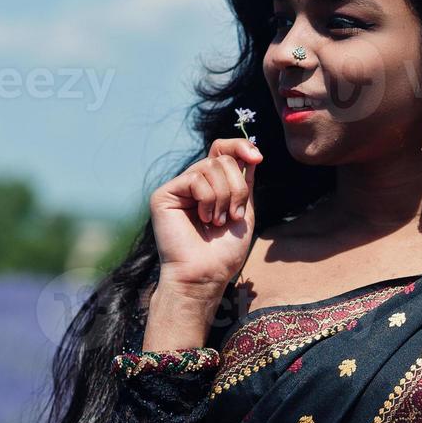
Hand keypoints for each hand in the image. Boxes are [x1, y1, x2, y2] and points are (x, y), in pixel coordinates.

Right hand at [150, 137, 261, 296]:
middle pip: (222, 158)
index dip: (241, 147)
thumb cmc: (224, 252)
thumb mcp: (244, 211)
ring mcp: (178, 188)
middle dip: (237, 187)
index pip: (222, 151)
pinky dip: (208, 200)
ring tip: (217, 222)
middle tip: (233, 215)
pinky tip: (203, 220)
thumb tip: (250, 152)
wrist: (205, 275)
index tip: (257, 158)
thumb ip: (245, 182)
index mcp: (211, 186)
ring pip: (211, 167)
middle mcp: (193, 183)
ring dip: (224, 197)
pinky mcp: (164, 194)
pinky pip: (195, 179)